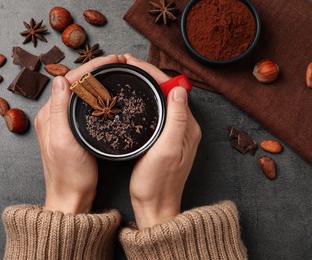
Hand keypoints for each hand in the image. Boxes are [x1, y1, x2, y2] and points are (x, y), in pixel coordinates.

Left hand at [34, 54, 125, 213]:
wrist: (72, 199)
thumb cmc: (69, 176)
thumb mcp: (64, 142)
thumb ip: (59, 110)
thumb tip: (61, 79)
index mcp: (49, 115)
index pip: (69, 80)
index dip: (90, 67)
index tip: (111, 60)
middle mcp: (53, 116)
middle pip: (74, 83)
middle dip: (95, 70)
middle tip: (117, 63)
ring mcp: (63, 123)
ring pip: (80, 93)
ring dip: (96, 80)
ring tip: (115, 72)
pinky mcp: (72, 131)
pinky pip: (84, 105)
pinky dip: (96, 95)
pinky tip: (107, 95)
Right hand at [123, 54, 201, 228]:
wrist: (154, 207)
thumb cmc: (158, 183)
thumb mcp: (167, 150)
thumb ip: (176, 119)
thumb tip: (179, 88)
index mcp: (187, 126)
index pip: (172, 88)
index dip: (152, 72)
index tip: (132, 62)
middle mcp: (184, 126)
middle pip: (167, 90)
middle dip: (147, 74)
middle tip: (124, 64)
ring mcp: (174, 132)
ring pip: (160, 99)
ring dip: (145, 84)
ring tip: (126, 73)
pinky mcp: (164, 139)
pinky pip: (156, 111)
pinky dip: (144, 99)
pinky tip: (132, 97)